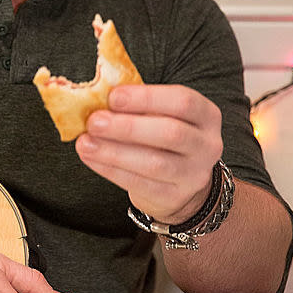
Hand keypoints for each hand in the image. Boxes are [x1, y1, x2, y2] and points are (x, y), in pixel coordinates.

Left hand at [75, 84, 222, 224]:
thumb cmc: (163, 138)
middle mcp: (207, 145)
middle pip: (171, 133)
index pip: (183, 101)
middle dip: (128, 127)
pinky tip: (91, 158)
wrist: (180, 183)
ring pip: (154, 163)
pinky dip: (111, 170)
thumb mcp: (162, 116)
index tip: (113, 96)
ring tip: (85, 142)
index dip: (147, 97)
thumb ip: (138, 105)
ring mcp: (194, 174)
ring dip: (114, 151)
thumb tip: (98, 95)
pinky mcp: (174, 196)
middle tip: (94, 121)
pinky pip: (140, 184)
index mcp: (207, 115)